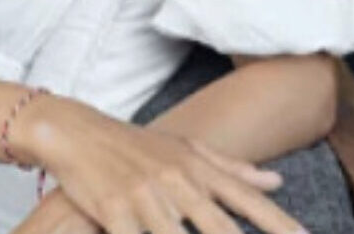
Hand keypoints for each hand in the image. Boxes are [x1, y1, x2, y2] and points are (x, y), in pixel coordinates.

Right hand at [17, 96, 305, 233]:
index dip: (281, 225)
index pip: (249, 202)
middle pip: (221, 228)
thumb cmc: (131, 143)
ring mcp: (145, 195)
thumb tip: (277, 181)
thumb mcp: (182, 148)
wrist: (72, 129)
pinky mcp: (115, 209)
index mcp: (196, 167)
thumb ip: (230, 167)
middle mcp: (176, 180)